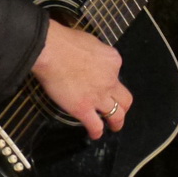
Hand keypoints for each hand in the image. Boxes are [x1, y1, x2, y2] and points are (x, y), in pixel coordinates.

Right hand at [30, 19, 130, 140]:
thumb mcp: (90, 41)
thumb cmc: (65, 41)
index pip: (116, 73)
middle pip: (125, 98)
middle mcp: (111, 80)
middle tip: (120, 110)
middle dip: (124, 106)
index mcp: (113, 61)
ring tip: (114, 126)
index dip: (109, 78)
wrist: (52, 50)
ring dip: (116, 122)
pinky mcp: (83, 108)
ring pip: (116, 114)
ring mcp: (99, 96)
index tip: (101, 80)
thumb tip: (90, 58)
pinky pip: (95, 125)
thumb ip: (95, 54)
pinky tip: (95, 135)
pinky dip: (97, 132)